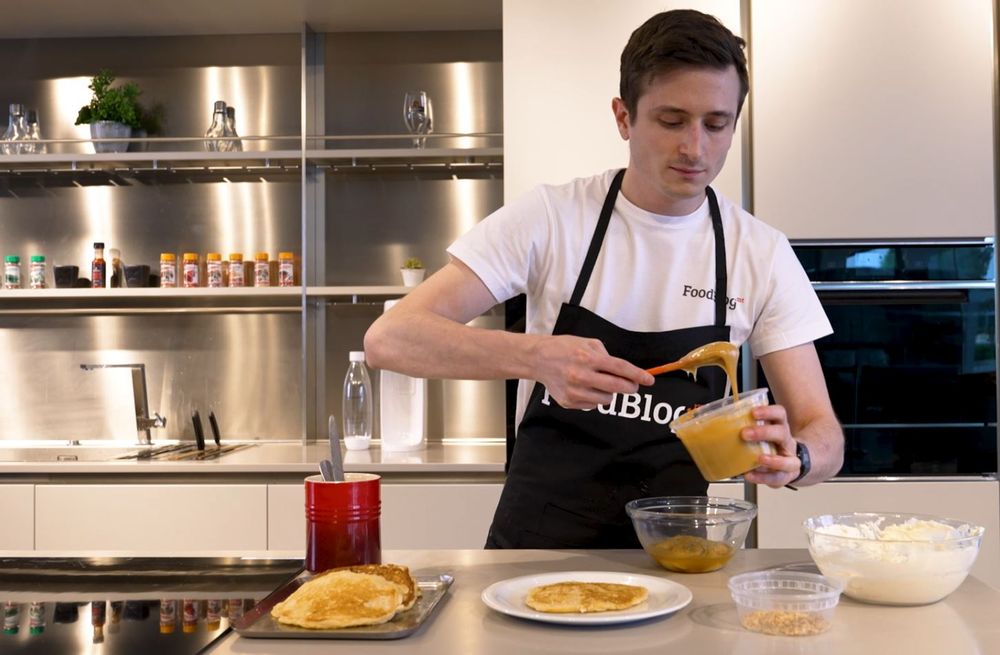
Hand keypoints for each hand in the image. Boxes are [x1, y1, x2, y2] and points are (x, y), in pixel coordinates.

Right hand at [530, 335, 653, 408]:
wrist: (539, 359)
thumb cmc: (565, 348)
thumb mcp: (588, 343)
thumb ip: (606, 356)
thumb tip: (625, 371)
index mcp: (588, 358)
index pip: (620, 368)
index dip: (637, 375)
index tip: (649, 380)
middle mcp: (582, 375)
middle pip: (617, 386)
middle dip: (629, 387)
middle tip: (632, 386)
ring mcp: (575, 391)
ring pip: (606, 399)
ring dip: (609, 392)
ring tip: (598, 382)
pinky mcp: (569, 402)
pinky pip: (593, 405)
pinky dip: (594, 397)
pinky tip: (585, 388)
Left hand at [740, 404, 800, 487]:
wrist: (787, 463)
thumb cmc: (768, 444)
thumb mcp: (760, 431)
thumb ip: (742, 425)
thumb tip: (712, 415)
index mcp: (779, 426)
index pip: (779, 414)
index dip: (768, 411)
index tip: (753, 412)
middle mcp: (786, 441)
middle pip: (782, 433)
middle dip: (764, 433)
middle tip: (745, 434)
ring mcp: (789, 460)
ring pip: (788, 460)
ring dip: (773, 460)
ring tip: (759, 459)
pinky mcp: (786, 476)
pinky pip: (777, 478)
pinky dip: (762, 477)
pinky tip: (750, 475)